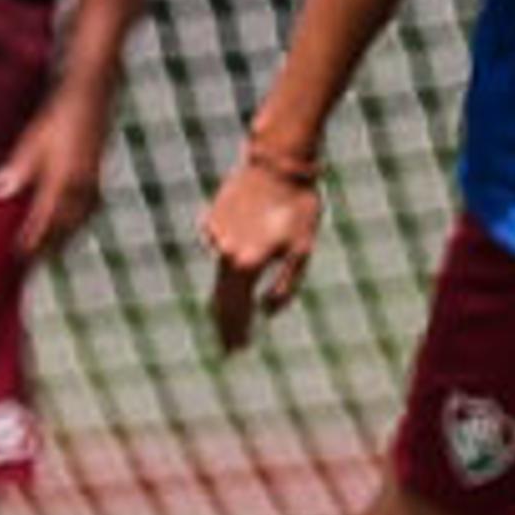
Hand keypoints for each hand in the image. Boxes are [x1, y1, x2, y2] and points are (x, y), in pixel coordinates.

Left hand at [0, 96, 109, 257]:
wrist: (93, 95)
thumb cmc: (58, 115)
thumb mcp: (32, 140)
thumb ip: (17, 169)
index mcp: (65, 181)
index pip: (46, 220)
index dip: (33, 240)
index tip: (19, 257)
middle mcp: (82, 186)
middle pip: (66, 226)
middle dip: (52, 245)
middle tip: (35, 263)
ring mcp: (93, 181)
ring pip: (80, 218)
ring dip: (67, 236)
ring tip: (56, 249)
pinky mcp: (98, 174)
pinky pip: (89, 208)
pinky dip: (79, 220)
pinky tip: (74, 219)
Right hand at [201, 158, 323, 354]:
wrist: (278, 163)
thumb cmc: (299, 207)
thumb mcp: (302, 250)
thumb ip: (285, 286)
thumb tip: (266, 313)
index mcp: (245, 263)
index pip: (236, 309)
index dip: (237, 332)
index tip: (237, 352)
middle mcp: (223, 253)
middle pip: (221, 298)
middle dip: (226, 324)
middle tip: (229, 347)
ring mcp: (214, 235)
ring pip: (218, 275)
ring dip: (224, 299)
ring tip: (228, 320)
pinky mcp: (212, 220)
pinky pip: (219, 249)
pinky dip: (226, 265)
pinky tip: (232, 274)